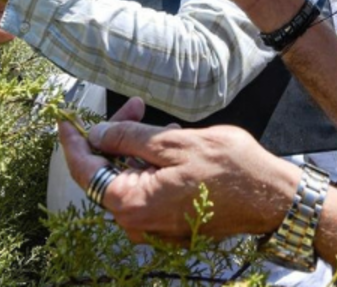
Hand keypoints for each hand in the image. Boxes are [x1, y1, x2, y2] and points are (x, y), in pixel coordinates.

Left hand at [59, 103, 301, 243]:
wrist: (271, 198)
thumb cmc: (228, 168)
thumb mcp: (174, 143)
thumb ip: (129, 138)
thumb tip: (97, 134)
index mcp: (132, 203)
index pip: (86, 170)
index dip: (73, 142)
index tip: (65, 121)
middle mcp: (138, 223)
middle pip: (109, 173)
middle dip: (118, 137)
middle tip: (136, 107)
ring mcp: (155, 229)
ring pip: (131, 181)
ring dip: (140, 151)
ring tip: (167, 127)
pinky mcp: (171, 226)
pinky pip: (149, 193)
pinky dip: (153, 169)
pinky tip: (175, 148)